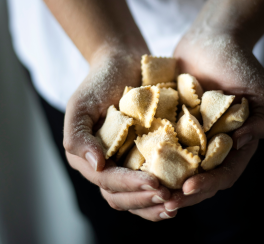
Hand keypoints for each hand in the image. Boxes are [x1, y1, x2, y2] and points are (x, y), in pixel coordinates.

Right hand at [63, 48, 175, 220]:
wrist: (123, 63)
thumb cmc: (100, 82)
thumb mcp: (81, 105)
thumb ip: (77, 136)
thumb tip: (96, 165)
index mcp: (89, 158)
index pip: (108, 181)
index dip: (129, 185)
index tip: (154, 183)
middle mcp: (107, 166)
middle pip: (121, 196)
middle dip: (144, 199)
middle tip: (169, 198)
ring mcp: (126, 163)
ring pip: (137, 196)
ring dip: (155, 204)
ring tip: (175, 203)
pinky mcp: (144, 156)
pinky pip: (152, 180)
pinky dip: (163, 191)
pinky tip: (180, 193)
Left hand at [164, 31, 263, 211]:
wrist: (212, 40)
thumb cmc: (239, 63)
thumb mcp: (260, 90)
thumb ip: (262, 118)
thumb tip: (246, 140)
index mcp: (233, 144)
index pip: (223, 173)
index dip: (207, 184)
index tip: (187, 189)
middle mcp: (211, 145)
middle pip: (199, 177)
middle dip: (183, 193)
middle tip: (164, 202)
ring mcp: (190, 137)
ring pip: (178, 167)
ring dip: (165, 182)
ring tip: (148, 192)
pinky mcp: (172, 125)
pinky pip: (161, 145)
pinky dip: (152, 158)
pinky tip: (136, 168)